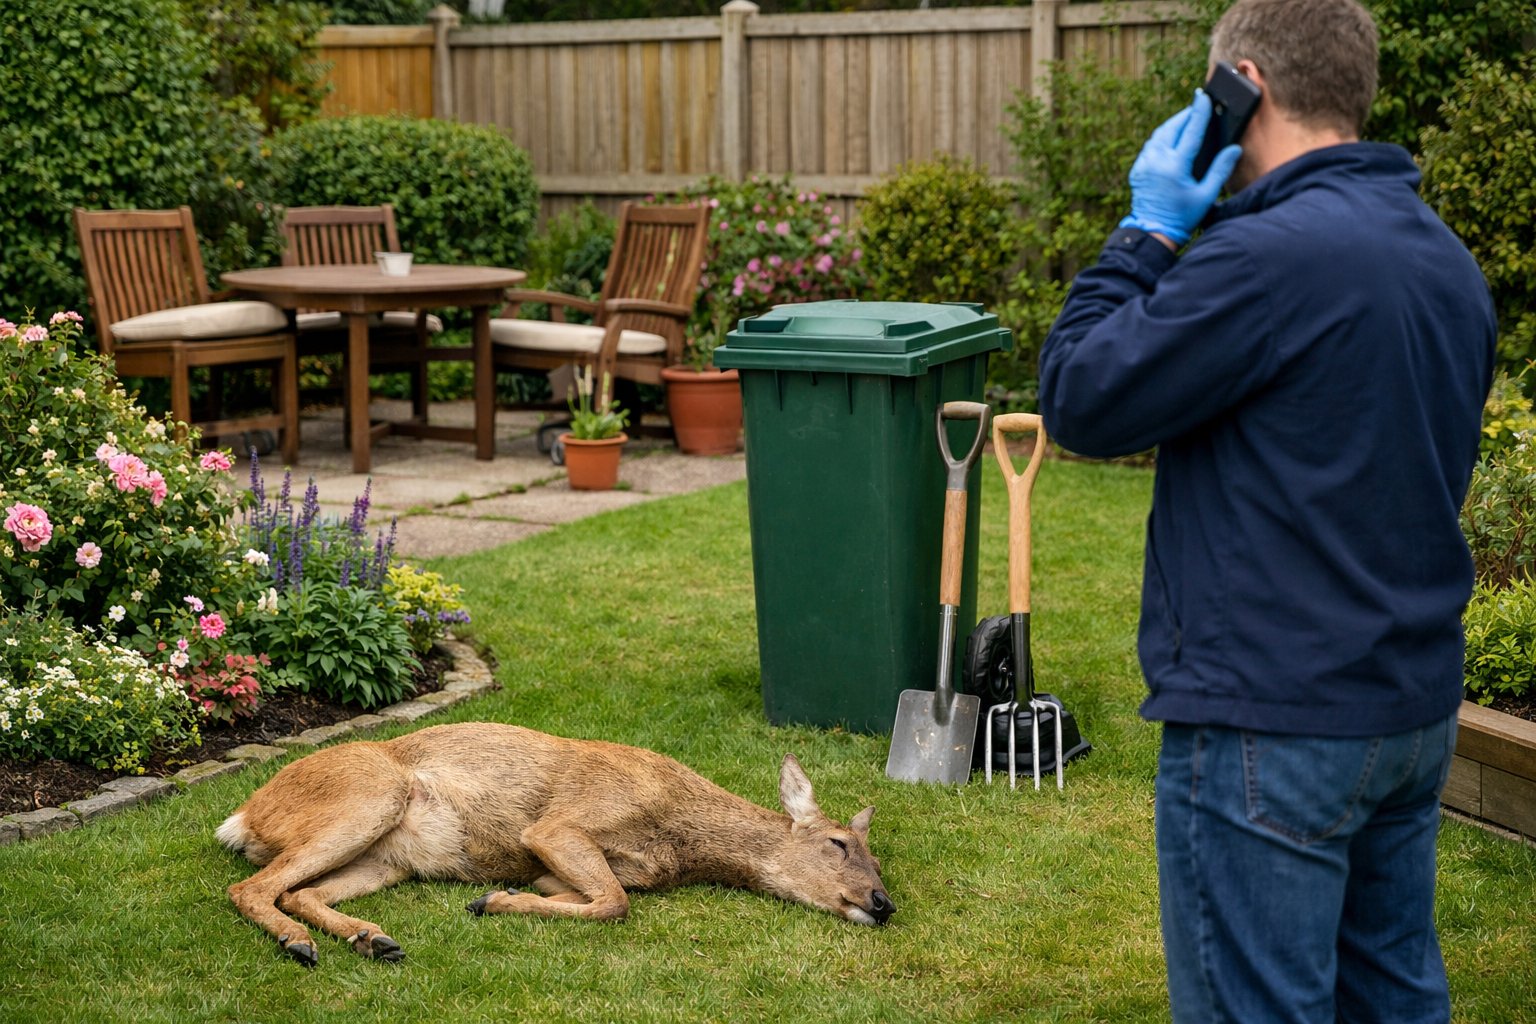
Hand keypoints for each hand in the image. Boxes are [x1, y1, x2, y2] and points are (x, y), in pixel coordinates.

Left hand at [1120, 90, 1242, 245]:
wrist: (1154, 231)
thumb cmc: (1183, 216)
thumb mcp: (1206, 194)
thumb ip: (1221, 169)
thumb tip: (1235, 149)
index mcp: (1175, 166)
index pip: (1190, 131)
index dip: (1199, 112)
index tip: (1203, 96)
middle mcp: (1157, 161)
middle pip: (1172, 128)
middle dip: (1185, 115)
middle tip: (1198, 106)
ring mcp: (1144, 165)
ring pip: (1158, 135)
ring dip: (1173, 125)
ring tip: (1186, 120)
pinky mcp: (1137, 170)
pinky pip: (1150, 146)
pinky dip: (1161, 138)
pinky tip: (1170, 138)